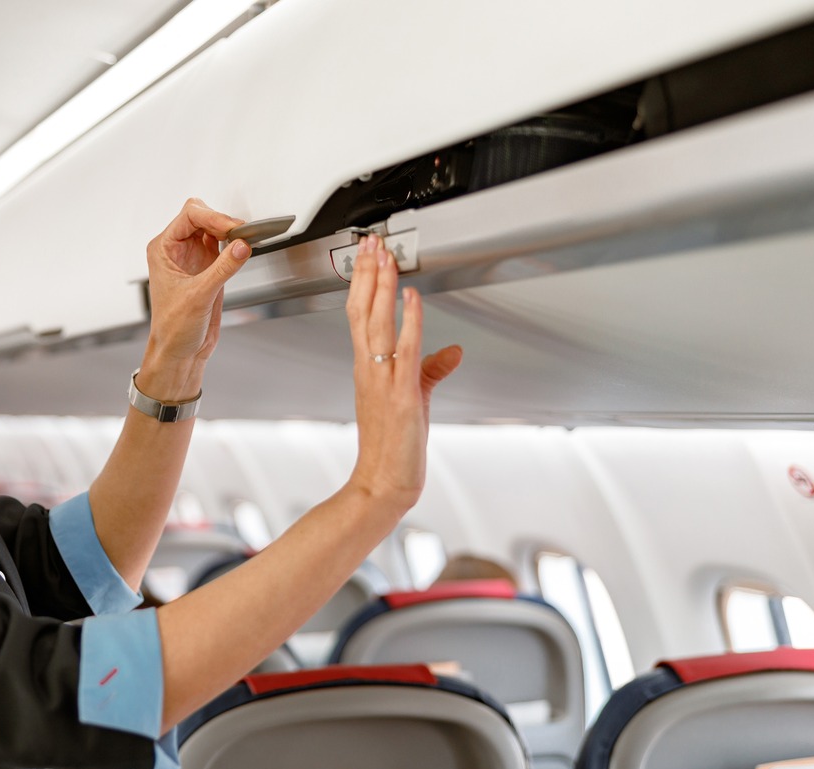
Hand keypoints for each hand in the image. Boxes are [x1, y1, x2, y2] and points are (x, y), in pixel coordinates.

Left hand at [142, 198, 250, 370]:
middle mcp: (177, 249)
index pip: (189, 216)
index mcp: (163, 249)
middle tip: (241, 233)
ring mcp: (194, 257)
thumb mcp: (198, 296)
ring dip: (231, 231)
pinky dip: (236, 244)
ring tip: (246, 239)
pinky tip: (244, 249)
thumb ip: (222, 269)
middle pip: (202, 216)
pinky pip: (225, 246)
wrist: (180, 352)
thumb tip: (241, 246)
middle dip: (222, 220)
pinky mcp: (209, 268)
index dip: (213, 217)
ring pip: (215, 228)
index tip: (233, 228)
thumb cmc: (173, 328)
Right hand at [344, 234, 462, 507]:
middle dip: (367, 273)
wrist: (382, 482)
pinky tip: (412, 299)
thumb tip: (453, 351)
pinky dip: (409, 321)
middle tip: (371, 243)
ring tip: (385, 257)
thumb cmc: (392, 447)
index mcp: (367, 368)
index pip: (359, 315)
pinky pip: (404, 349)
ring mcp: (381, 380)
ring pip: (376, 323)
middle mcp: (369, 369)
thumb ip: (432, 370)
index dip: (363, 283)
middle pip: (361, 310)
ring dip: (381, 287)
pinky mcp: (399, 394)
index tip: (369, 257)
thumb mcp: (415, 399)